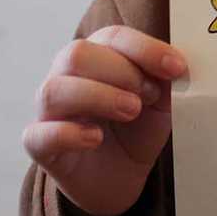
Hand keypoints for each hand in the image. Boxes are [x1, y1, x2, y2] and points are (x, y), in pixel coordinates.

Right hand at [22, 26, 185, 215]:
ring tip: (131, 112)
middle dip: (120, 71)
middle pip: (76, 54)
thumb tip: (177, 64)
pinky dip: (69, 134)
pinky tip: (95, 138)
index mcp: (96, 56)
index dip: (145, 49)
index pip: (112, 36)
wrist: (122, 179)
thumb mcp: (161, 104)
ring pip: (54, 90)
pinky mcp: (40, 145)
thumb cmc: (136, 131)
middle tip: (148, 96)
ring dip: (98, 97)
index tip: (176, 68)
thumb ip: (166, 81)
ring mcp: (49, 111)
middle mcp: (66, 77)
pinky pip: (39, 134)